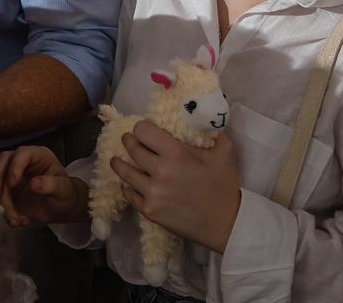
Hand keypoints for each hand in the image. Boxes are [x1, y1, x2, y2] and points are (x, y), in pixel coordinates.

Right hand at [0, 145, 88, 226]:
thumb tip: (34, 183)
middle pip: (2, 161)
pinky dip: (6, 212)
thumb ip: (51, 185)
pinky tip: (19, 221)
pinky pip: (1, 199)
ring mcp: (15, 177)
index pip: (22, 153)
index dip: (14, 166)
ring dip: (3, 202)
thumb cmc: (66, 193)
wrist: (62, 208)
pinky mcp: (10, 192)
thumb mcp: (63, 189)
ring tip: (16, 219)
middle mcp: (24, 163)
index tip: (12, 183)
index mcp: (39, 156)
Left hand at [111, 121, 240, 252]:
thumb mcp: (225, 152)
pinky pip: (129, 194)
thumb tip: (202, 119)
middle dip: (129, 141)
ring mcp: (152, 193)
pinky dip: (126, 186)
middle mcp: (159, 171)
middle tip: (129, 140)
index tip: (145, 129)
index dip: (142, 128)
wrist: (224, 223)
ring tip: (117, 160)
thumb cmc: (224, 185)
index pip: (143, 131)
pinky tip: (127, 183)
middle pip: (132, 149)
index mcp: (176, 153)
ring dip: (119, 163)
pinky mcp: (149, 210)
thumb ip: (213, 132)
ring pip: (125, 172)